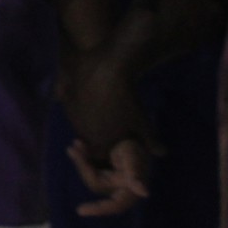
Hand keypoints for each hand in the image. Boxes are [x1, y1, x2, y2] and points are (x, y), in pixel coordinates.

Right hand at [60, 53, 159, 215]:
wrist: (108, 71)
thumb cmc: (127, 102)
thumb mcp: (144, 123)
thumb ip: (151, 142)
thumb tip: (161, 154)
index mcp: (99, 142)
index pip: (100, 156)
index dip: (108, 152)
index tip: (117, 143)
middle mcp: (81, 131)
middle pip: (88, 140)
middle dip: (98, 137)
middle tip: (111, 126)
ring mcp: (72, 115)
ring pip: (79, 124)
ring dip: (88, 122)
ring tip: (103, 111)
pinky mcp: (66, 99)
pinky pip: (71, 107)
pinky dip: (80, 105)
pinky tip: (90, 97)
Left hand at [68, 137, 151, 216]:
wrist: (130, 137)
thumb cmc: (136, 150)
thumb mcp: (134, 158)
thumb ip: (135, 174)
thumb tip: (144, 193)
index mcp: (130, 190)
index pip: (115, 205)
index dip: (99, 209)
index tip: (80, 211)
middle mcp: (118, 188)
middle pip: (95, 183)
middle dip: (84, 167)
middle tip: (74, 149)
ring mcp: (108, 180)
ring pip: (88, 175)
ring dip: (81, 160)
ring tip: (77, 144)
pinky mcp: (100, 171)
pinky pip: (86, 166)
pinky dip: (81, 156)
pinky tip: (78, 144)